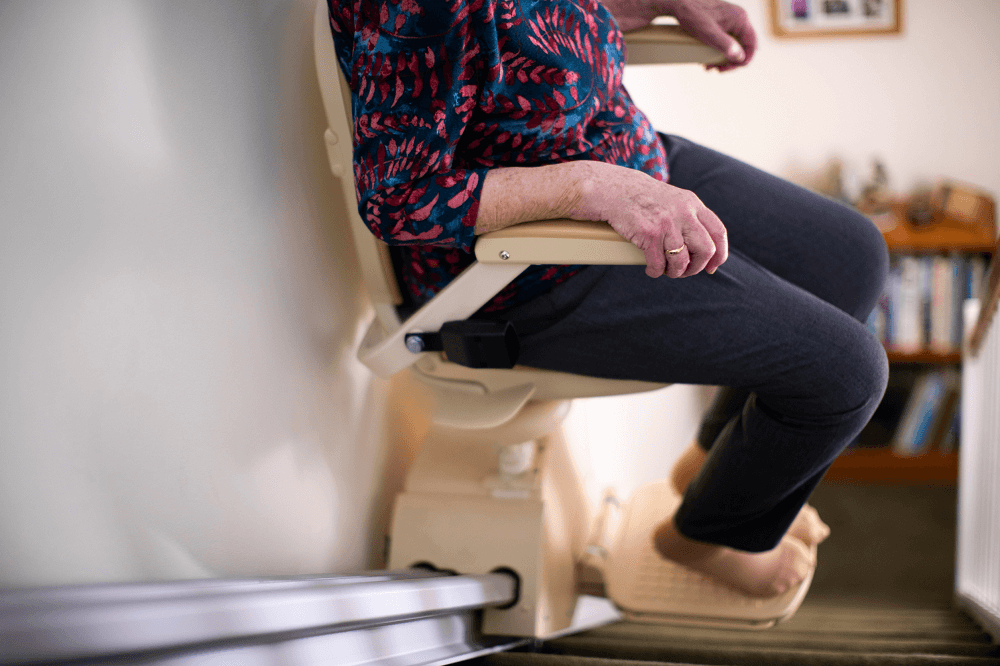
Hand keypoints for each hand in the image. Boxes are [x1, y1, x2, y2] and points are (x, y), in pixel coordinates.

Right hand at [572, 162, 727, 278]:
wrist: (614, 189)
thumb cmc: (642, 198)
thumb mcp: (674, 200)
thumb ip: (689, 217)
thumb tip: (702, 247)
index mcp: (693, 204)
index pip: (718, 233)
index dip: (719, 254)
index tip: (712, 267)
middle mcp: (684, 213)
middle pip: (705, 250)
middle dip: (696, 267)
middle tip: (685, 271)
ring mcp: (667, 223)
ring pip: (682, 261)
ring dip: (675, 272)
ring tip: (666, 270)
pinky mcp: (649, 234)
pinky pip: (659, 264)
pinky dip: (656, 272)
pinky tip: (652, 269)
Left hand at [661, 0, 756, 70]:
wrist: (679, 3)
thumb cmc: (693, 15)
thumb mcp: (709, 33)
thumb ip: (725, 44)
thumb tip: (740, 56)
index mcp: (741, 19)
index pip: (752, 44)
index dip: (744, 60)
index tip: (729, 68)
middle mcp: (739, 18)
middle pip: (743, 46)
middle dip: (730, 61)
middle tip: (716, 70)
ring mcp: (731, 20)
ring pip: (734, 44)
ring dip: (723, 58)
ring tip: (708, 66)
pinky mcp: (722, 22)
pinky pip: (726, 40)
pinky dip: (718, 51)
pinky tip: (707, 57)